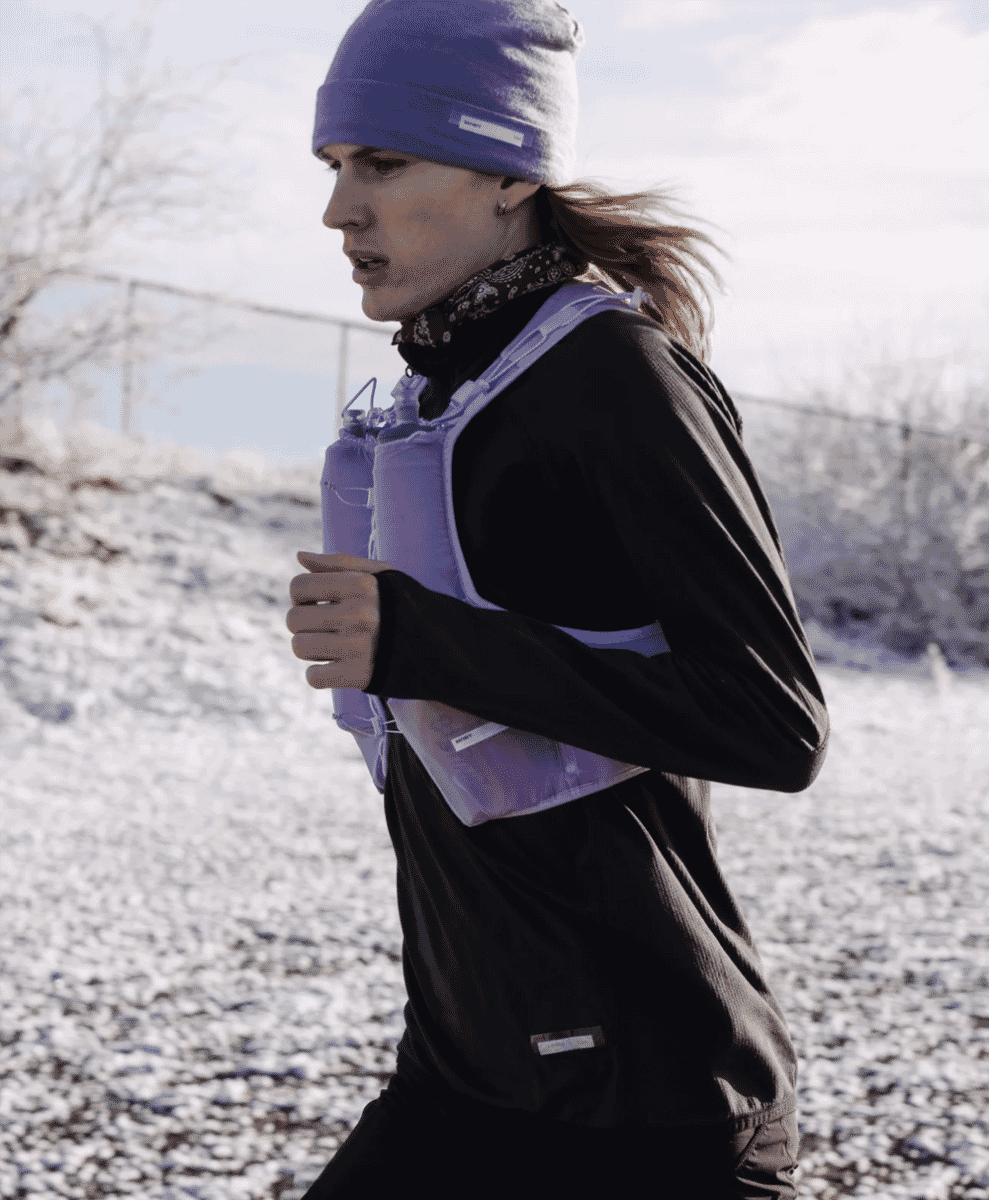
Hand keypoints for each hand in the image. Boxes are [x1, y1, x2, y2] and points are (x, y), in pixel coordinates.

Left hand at [287, 551, 394, 689]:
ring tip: (330, 646)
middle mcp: (360, 614)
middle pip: (293, 619)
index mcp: (362, 584)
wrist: (441, 646)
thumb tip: (300, 556)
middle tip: (325, 627)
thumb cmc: (402, 605)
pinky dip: (320, 675)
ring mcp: (360, 647)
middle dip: (303, 624)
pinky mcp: (361, 676)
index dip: (301, 596)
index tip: (318, 603)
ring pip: (299, 648)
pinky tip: (336, 666)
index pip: (299, 586)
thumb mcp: (380, 575)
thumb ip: (340, 562)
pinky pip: (314, 678)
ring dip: (310, 649)